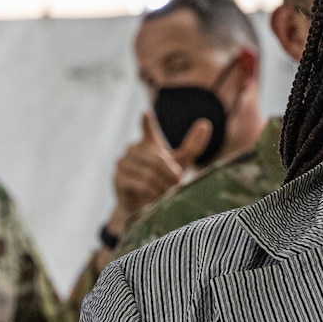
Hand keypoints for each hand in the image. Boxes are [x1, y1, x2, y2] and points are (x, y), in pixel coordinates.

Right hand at [109, 112, 208, 232]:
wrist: (142, 208)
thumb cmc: (161, 182)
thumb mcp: (179, 165)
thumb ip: (191, 147)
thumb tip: (204, 123)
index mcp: (147, 144)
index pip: (147, 130)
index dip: (147, 123)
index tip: (146, 113)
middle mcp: (132, 150)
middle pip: (157, 159)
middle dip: (170, 174)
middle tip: (176, 185)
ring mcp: (122, 163)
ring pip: (149, 173)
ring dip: (162, 186)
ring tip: (165, 193)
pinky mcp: (118, 178)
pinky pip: (141, 184)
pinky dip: (152, 193)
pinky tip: (154, 198)